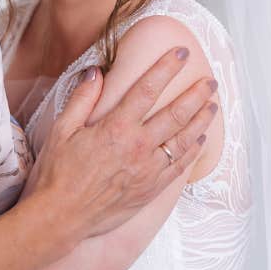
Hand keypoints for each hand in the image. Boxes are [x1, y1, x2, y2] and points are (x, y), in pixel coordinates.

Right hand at [24, 48, 217, 240]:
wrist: (61, 216)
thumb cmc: (57, 173)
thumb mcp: (62, 130)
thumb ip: (82, 98)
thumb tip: (95, 71)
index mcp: (115, 128)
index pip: (147, 89)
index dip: (166, 68)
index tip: (180, 53)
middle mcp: (137, 147)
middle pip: (176, 114)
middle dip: (196, 94)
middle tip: (210, 81)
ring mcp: (148, 170)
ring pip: (184, 140)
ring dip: (202, 120)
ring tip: (213, 105)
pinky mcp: (151, 189)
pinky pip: (180, 167)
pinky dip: (193, 151)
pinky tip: (201, 140)